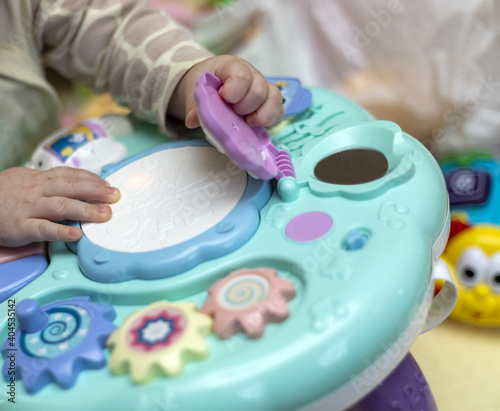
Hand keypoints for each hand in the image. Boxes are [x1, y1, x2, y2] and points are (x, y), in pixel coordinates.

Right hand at [0, 167, 119, 246]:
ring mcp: (29, 208)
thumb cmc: (4, 194)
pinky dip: (62, 232)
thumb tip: (79, 182)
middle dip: (96, 191)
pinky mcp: (22, 227)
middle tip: (115, 196)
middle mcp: (37, 191)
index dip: (92, 179)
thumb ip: (50, 182)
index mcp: (39, 179)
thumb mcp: (26, 180)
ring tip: (105, 214)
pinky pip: (44, 229)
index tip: (108, 185)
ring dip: (86, 210)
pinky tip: (77, 234)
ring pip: (62, 206)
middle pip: (71, 187)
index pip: (70, 175)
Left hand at [169, 55, 284, 129]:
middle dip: (245, 106)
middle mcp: (252, 75)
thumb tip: (193, 120)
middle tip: (232, 113)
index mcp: (231, 67)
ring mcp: (263, 89)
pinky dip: (270, 120)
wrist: (210, 86)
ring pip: (274, 98)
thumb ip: (194, 106)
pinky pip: (279, 110)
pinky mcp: (268, 103)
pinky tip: (255, 126)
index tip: (224, 99)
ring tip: (246, 123)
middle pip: (259, 89)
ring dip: (261, 115)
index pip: (241, 74)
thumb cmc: (205, 86)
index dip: (235, 90)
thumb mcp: (194, 93)